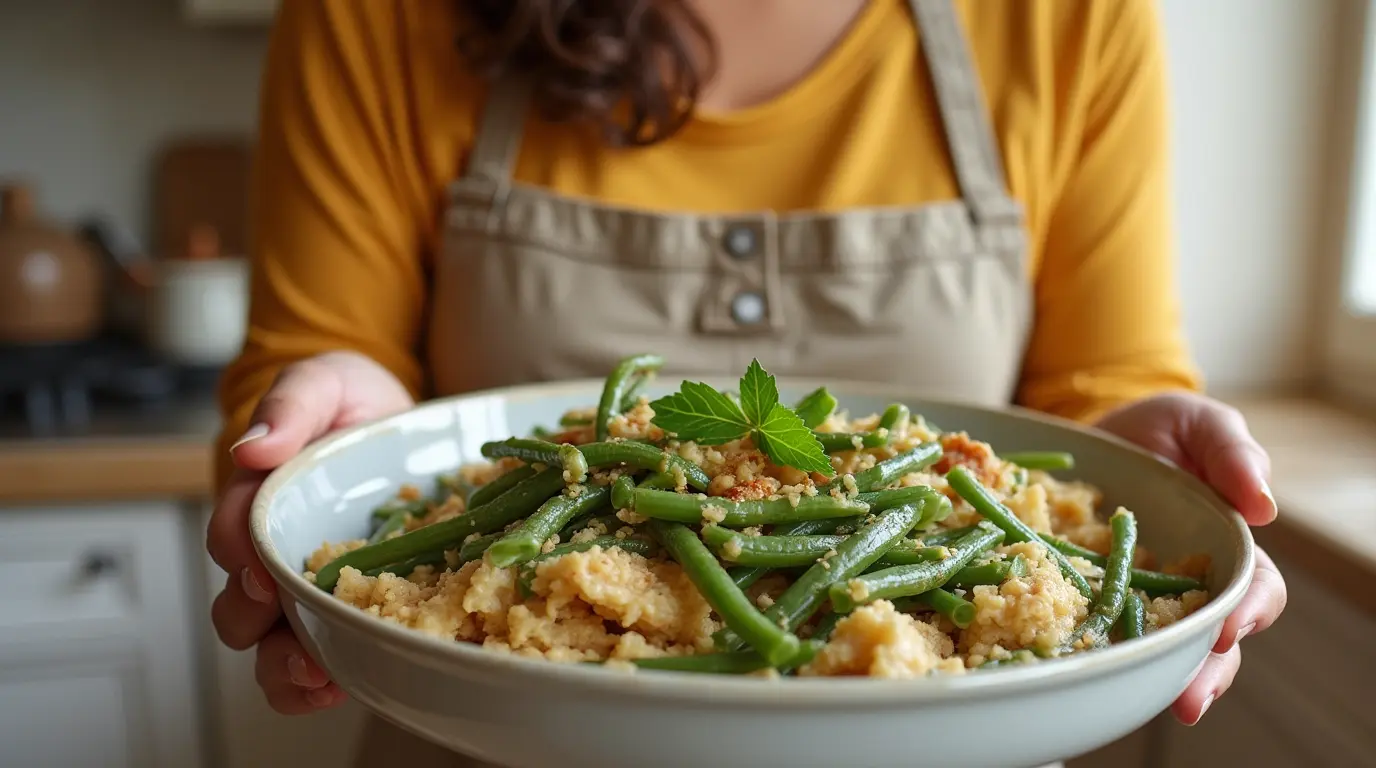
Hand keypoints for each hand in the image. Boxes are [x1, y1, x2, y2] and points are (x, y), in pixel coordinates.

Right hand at [206, 351, 414, 713]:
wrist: (405, 426)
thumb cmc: (350, 402)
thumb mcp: (324, 382)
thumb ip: (290, 405)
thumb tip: (253, 448)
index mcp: (258, 502)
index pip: (231, 536)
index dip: (238, 557)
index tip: (260, 569)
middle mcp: (274, 555)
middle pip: (239, 606)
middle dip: (253, 619)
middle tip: (284, 618)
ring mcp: (309, 589)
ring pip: (271, 645)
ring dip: (284, 665)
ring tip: (316, 671)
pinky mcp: (351, 609)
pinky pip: (323, 658)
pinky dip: (322, 681)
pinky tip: (342, 685)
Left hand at [1095, 392, 1286, 725]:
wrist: (1091, 430)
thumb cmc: (1160, 429)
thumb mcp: (1199, 424)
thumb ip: (1232, 453)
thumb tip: (1263, 506)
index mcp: (1226, 546)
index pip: (1254, 589)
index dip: (1249, 611)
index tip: (1231, 628)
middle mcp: (1186, 582)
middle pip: (1208, 638)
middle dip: (1204, 673)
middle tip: (1190, 699)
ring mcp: (1134, 593)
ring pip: (1154, 648)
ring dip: (1154, 678)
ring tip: (1147, 703)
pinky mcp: (1084, 593)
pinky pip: (1090, 627)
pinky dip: (1088, 650)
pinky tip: (1075, 668)